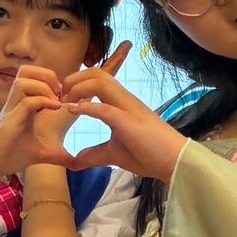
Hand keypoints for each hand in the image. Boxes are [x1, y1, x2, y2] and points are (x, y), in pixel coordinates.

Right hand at [0, 68, 74, 185]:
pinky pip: (25, 101)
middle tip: (59, 91)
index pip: (32, 77)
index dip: (50, 80)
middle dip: (46, 75)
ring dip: (43, 86)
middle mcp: (15, 103)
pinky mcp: (9, 122)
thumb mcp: (39, 153)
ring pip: (23, 80)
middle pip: (25, 71)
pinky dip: (42, 101)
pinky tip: (54, 109)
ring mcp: (10, 110)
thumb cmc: (8, 156)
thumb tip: (75, 163)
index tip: (63, 95)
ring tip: (56, 100)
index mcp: (22, 105)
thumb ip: (57, 155)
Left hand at [61, 55, 186, 180]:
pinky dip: (87, 107)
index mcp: (121, 104)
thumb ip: (93, 154)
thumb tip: (74, 161)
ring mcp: (129, 109)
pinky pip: (105, 109)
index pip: (97, 79)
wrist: (176, 163)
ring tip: (66, 103)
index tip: (62, 97)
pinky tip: (73, 111)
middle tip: (60, 96)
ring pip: (100, 82)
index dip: (77, 82)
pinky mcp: (130, 123)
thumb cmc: (150, 155)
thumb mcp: (114, 154)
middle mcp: (125, 100)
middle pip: (96, 73)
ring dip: (78, 88)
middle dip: (74, 78)